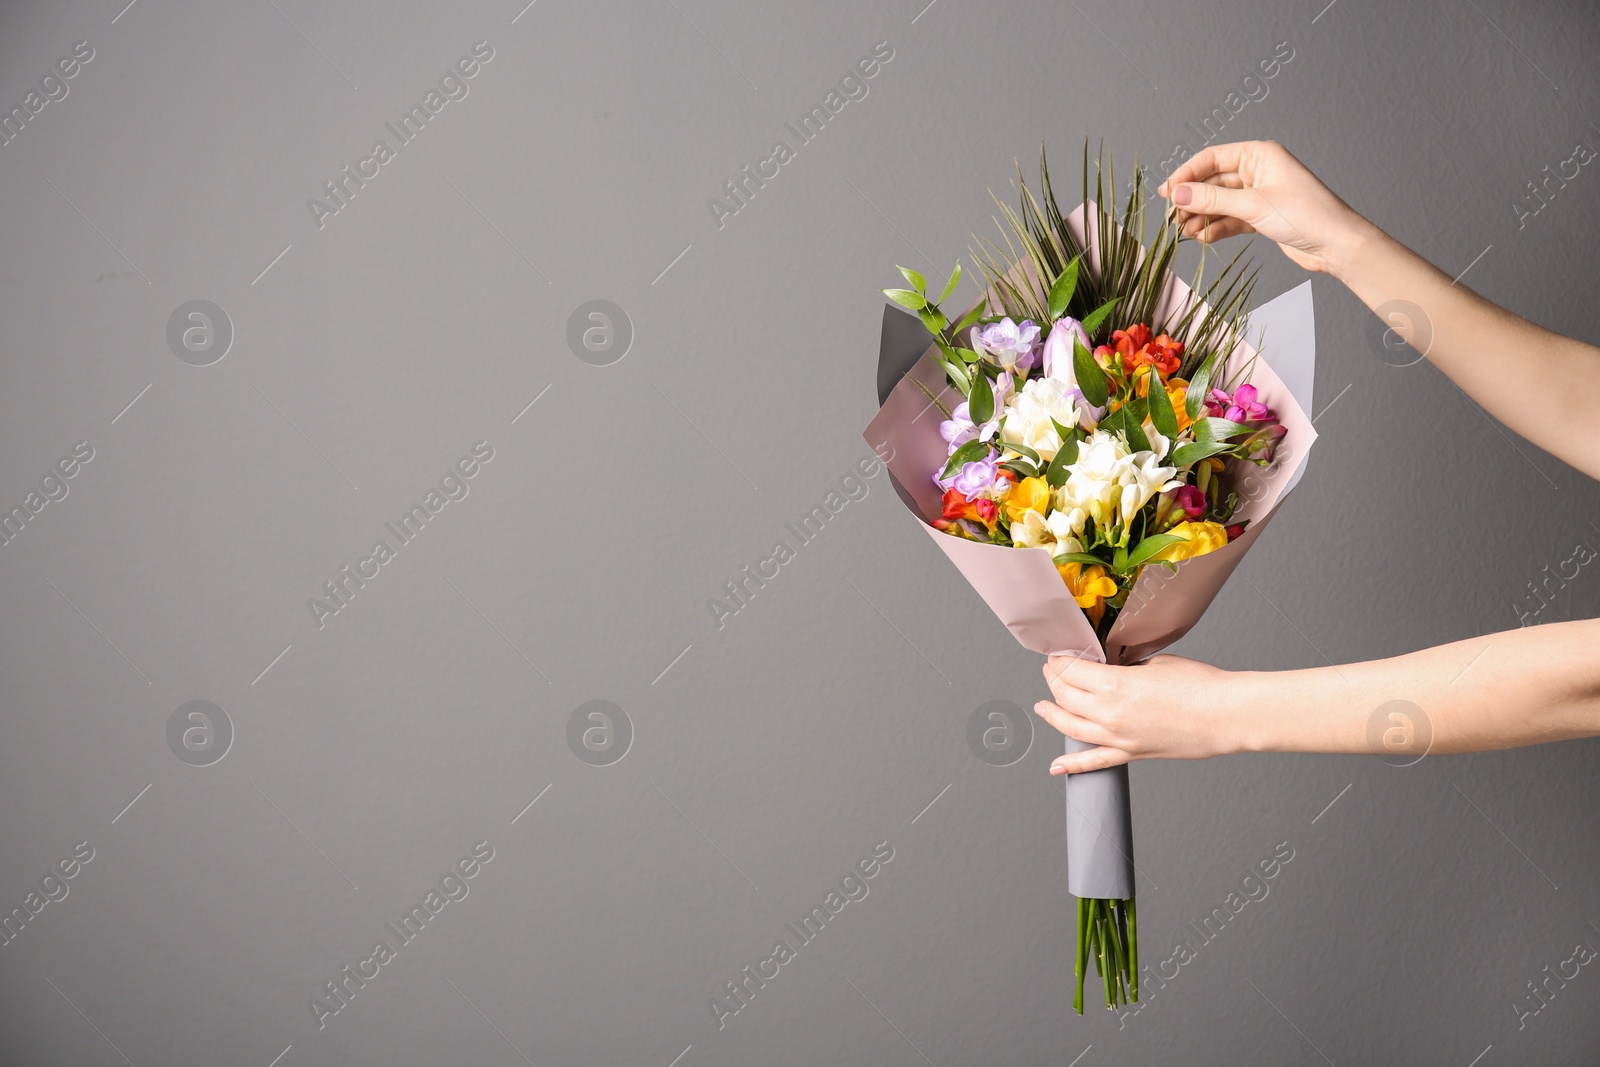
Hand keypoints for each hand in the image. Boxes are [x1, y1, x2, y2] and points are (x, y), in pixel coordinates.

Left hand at [1035, 653, 1245, 773]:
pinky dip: (1073, 765)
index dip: (1060, 659)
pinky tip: (1056, 766)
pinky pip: (1095, 762)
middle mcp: (1110, 714)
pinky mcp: (1132, 754)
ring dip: (1051, 714)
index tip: (1059, 653)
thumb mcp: (1154, 663)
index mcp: (1115, 685)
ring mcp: (1119, 737)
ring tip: (1042, 707)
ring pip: (1071, 727)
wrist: (1226, 716)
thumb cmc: (1200, 685)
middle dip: (1053, 680)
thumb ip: (1125, 667)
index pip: (1070, 670)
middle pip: (1064, 696)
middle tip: (1052, 670)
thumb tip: (1108, 668)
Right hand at [1157, 140, 1369, 276]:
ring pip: (1220, 202)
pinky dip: (1216, 227)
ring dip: (1202, 216)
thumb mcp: (1253, 205)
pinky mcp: (1262, 216)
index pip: (1212, 158)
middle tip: (1172, 218)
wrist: (1336, 244)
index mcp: (1259, 155)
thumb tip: (1177, 193)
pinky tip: (1203, 238)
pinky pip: (1231, 218)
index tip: (1166, 192)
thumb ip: (1212, 199)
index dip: (1186, 174)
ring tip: (1185, 232)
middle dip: (1192, 199)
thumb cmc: (1304, 215)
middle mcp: (1259, 170)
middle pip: (1213, 181)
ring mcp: (1260, 194)